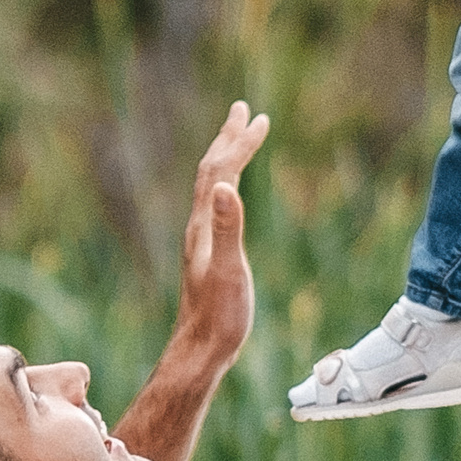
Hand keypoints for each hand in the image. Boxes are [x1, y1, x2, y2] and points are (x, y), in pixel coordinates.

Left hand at [176, 98, 269, 371]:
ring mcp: (202, 241)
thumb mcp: (229, 271)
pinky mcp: (208, 256)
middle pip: (210, 171)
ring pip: (211, 188)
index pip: (220, 172)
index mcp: (204, 226)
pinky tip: (230, 195)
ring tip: (238, 141)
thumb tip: (222, 186)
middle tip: (242, 109)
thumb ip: (228, 228)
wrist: (200, 351)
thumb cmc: (219, 317)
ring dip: (225, 159)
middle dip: (228, 139)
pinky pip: (215, 208)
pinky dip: (226, 186)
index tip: (261, 120)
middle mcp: (199, 228)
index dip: (240, 144)